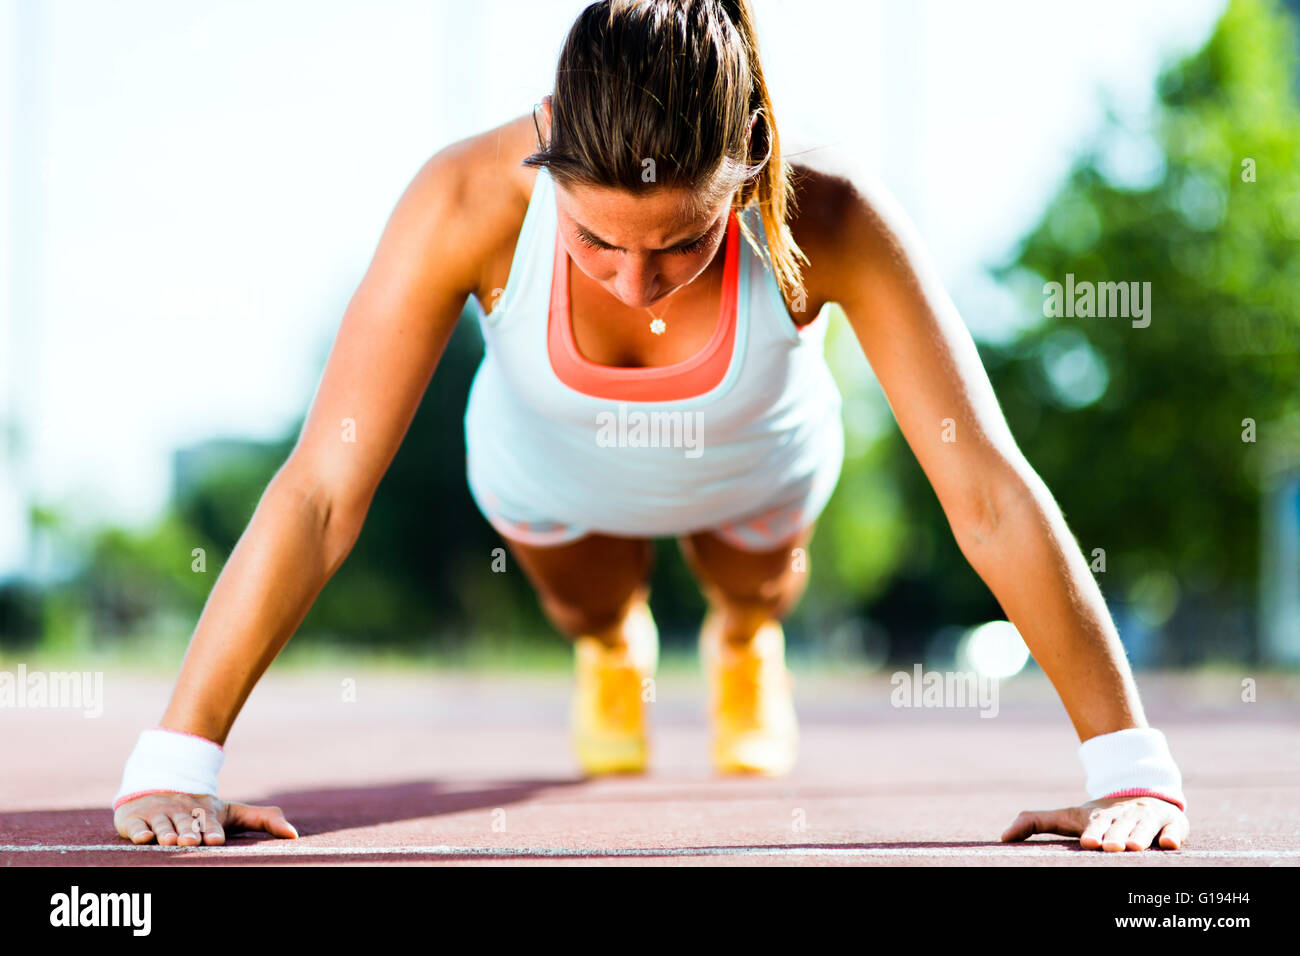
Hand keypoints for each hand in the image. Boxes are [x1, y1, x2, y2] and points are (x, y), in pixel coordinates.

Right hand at [113, 792, 298, 845]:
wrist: (161, 786)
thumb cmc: (200, 810)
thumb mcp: (232, 813)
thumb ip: (264, 820)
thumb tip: (295, 834)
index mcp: (205, 813)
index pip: (210, 823)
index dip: (212, 831)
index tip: (216, 839)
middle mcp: (181, 813)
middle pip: (185, 825)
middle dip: (188, 833)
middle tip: (191, 841)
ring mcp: (157, 816)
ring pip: (161, 826)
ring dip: (164, 833)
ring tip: (169, 841)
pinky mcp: (134, 819)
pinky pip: (135, 827)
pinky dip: (138, 831)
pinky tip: (143, 837)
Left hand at [1000, 795, 1188, 851]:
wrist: (1138, 795)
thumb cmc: (1098, 817)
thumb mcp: (1067, 817)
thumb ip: (1035, 822)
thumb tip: (1002, 836)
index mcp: (1099, 816)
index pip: (1094, 824)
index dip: (1092, 832)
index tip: (1087, 841)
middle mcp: (1124, 816)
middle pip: (1120, 828)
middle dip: (1116, 836)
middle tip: (1111, 846)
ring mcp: (1148, 818)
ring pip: (1145, 828)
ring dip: (1141, 836)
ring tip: (1136, 847)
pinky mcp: (1171, 823)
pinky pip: (1175, 829)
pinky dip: (1174, 835)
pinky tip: (1170, 844)